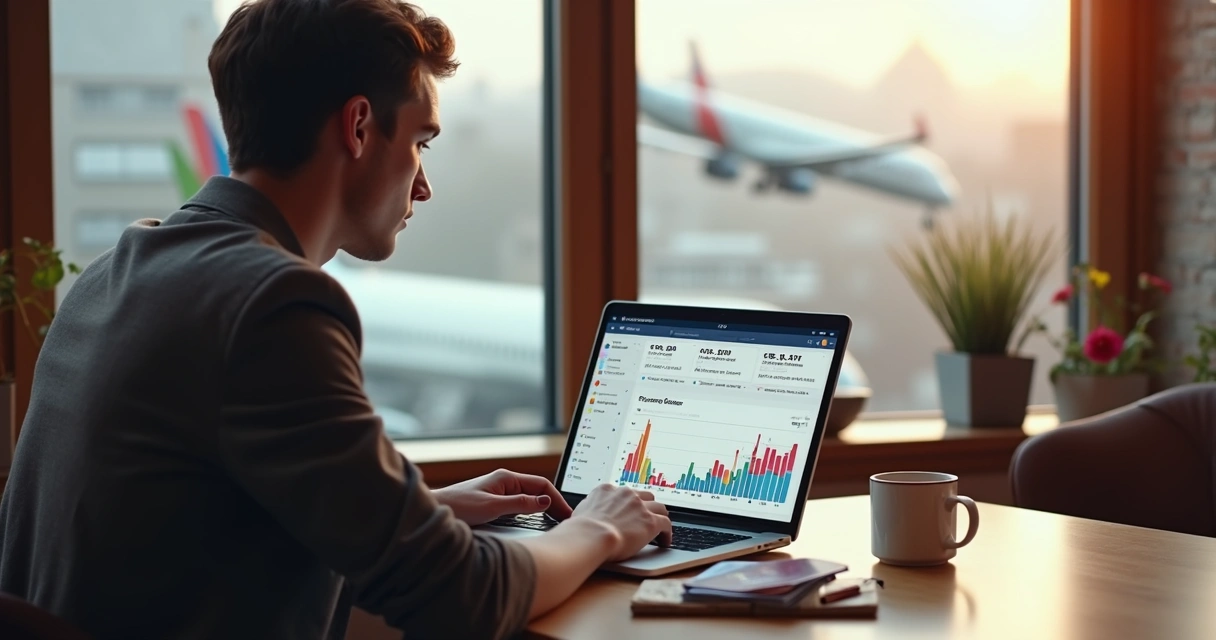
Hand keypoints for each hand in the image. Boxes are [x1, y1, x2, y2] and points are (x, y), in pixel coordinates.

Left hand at [432, 468, 572, 525]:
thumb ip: (520, 504)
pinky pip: (520, 503)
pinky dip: (532, 511)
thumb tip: (545, 501)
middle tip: (567, 520)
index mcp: (507, 478)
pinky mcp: (494, 500)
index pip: (542, 484)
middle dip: (554, 503)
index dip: (557, 499)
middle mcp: (504, 482)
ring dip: (544, 508)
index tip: (567, 513)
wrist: (434, 510)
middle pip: (538, 490)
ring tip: (556, 521)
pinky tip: (535, 520)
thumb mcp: (493, 507)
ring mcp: (499, 490)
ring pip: (529, 497)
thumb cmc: (459, 506)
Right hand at [566, 484, 671, 560]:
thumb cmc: (581, 529)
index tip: (630, 510)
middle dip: (647, 506)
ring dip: (660, 516)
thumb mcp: (580, 511)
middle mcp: (626, 494)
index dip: (629, 503)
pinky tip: (665, 541)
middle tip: (646, 517)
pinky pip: (666, 524)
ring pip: (659, 507)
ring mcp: (640, 506)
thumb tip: (587, 512)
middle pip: (644, 496)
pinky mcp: (650, 521)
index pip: (624, 493)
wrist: (591, 535)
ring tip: (660, 528)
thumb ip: (589, 508)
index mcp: (608, 490)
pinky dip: (667, 533)